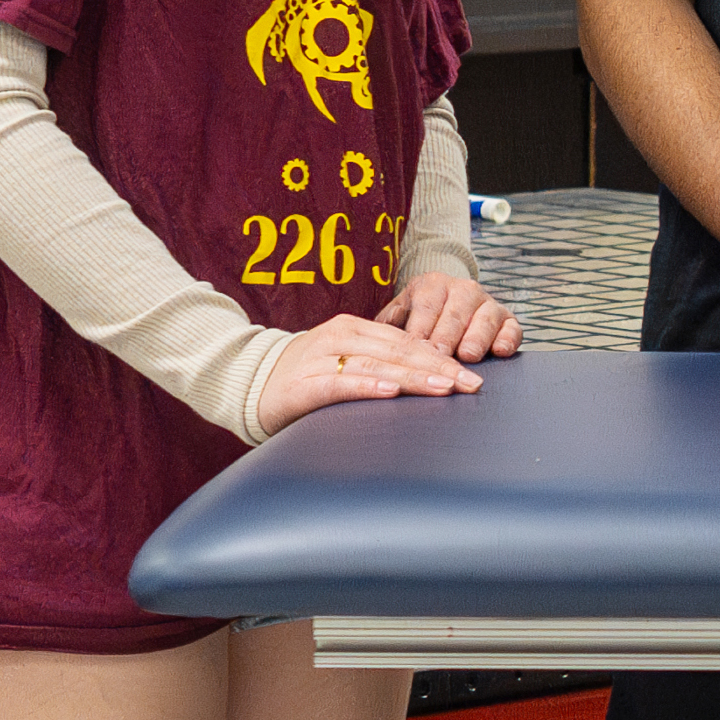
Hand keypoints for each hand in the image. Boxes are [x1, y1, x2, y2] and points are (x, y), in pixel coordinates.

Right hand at [252, 313, 482, 432]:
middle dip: (438, 368)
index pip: (407, 341)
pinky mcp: (302, 384)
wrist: (247, 383)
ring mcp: (319, 358)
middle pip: (398, 352)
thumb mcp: (349, 361)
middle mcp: (339, 337)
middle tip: (471, 384)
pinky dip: (366, 387)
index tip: (472, 375)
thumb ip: (383, 363)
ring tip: (442, 387)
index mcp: (355, 328)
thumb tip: (434, 374)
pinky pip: (339, 383)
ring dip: (412, 377)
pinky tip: (389, 391)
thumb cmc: (307, 376)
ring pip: (375, 365)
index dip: (442, 357)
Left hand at [379, 265, 520, 364]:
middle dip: (447, 336)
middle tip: (438, 356)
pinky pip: (513, 328)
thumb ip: (387, 322)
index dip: (420, 327)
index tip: (412, 348)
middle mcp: (464, 289)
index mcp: (433, 285)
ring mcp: (489, 304)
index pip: (427, 305)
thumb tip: (371, 334)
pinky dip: (508, 339)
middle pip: (456, 313)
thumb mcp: (399, 313)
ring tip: (467, 355)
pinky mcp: (509, 320)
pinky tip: (500, 351)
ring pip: (486, 318)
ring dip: (476, 337)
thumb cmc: (419, 318)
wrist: (450, 306)